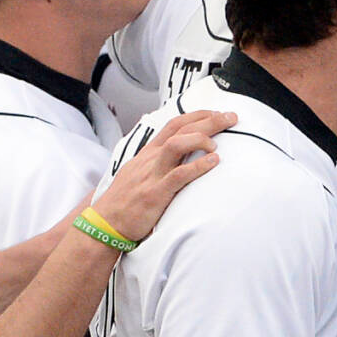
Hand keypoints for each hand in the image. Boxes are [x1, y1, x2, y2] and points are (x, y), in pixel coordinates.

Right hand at [87, 109, 232, 242]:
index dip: (197, 115)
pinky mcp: (155, 193)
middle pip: (180, 130)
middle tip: (231, 117)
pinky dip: (198, 166)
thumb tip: (175, 150)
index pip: (174, 125)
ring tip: (217, 146)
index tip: (217, 113)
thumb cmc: (125, 200)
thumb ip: (157, 160)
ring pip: (177, 145)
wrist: (105, 223)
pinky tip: (214, 162)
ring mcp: (153, 174)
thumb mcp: (138, 172)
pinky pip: (179, 175)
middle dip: (208, 120)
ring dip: (201, 140)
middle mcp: (151, 159)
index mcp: (148, 153)